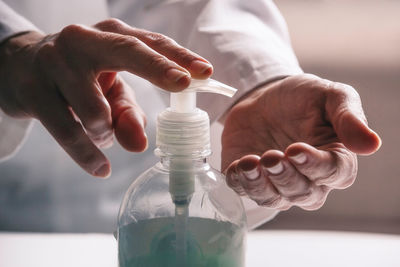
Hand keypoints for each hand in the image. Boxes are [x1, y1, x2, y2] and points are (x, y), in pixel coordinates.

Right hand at [0, 19, 212, 177]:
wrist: (19, 66)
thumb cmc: (79, 76)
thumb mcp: (109, 90)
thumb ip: (129, 113)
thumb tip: (140, 144)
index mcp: (110, 36)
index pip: (151, 43)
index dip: (179, 57)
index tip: (206, 73)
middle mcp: (83, 41)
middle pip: (127, 52)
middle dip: (158, 69)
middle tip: (183, 84)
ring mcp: (54, 62)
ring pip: (96, 110)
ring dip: (105, 133)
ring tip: (101, 132)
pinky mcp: (31, 90)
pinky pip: (67, 132)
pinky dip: (87, 155)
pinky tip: (101, 167)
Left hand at [222, 74, 380, 209]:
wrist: (265, 98)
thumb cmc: (302, 98)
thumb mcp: (329, 96)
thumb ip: (348, 117)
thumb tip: (372, 144)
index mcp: (334, 158)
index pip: (334, 173)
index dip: (316, 166)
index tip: (296, 150)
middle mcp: (307, 178)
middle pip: (303, 193)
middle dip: (286, 177)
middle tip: (273, 156)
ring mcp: (276, 182)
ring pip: (273, 198)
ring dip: (261, 185)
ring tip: (251, 163)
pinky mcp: (249, 179)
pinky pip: (244, 190)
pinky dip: (240, 182)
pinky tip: (237, 166)